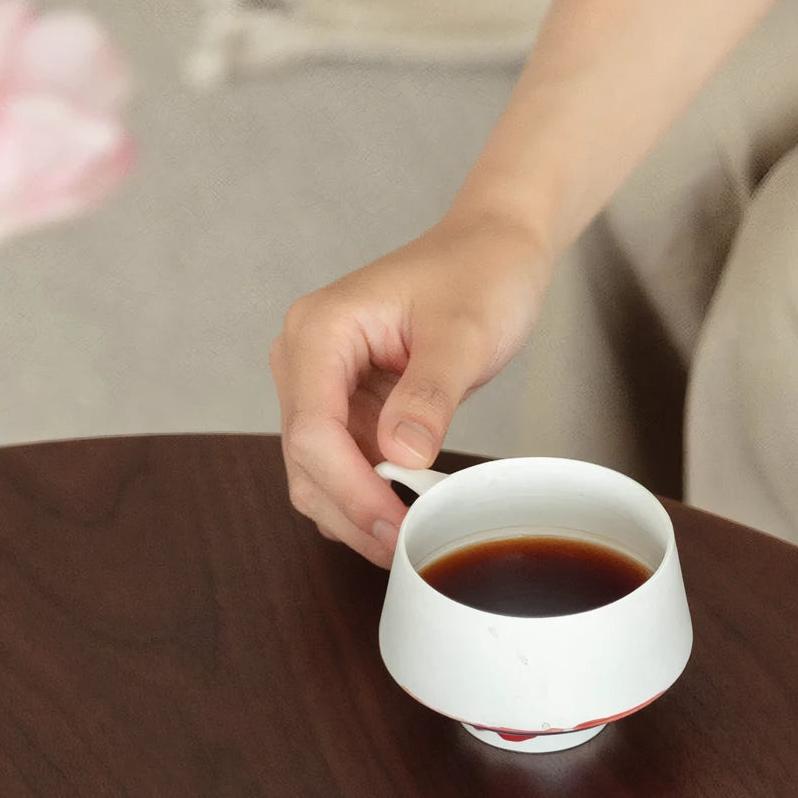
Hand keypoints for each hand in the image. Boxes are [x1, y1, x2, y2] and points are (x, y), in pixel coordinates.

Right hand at [270, 210, 551, 565]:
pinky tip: (406, 513)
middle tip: (407, 546)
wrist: (492, 251)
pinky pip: (343, 469)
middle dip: (351, 511)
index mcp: (319, 332)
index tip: (396, 525)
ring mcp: (321, 388)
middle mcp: (304, 360)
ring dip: (356, 513)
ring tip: (410, 537)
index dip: (350, 489)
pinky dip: (368, 498)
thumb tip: (400, 456)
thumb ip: (431, 394)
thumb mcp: (465, 333)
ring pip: (316, 476)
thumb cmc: (479, 274)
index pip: (311, 431)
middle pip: (305, 463)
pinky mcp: (346, 409)